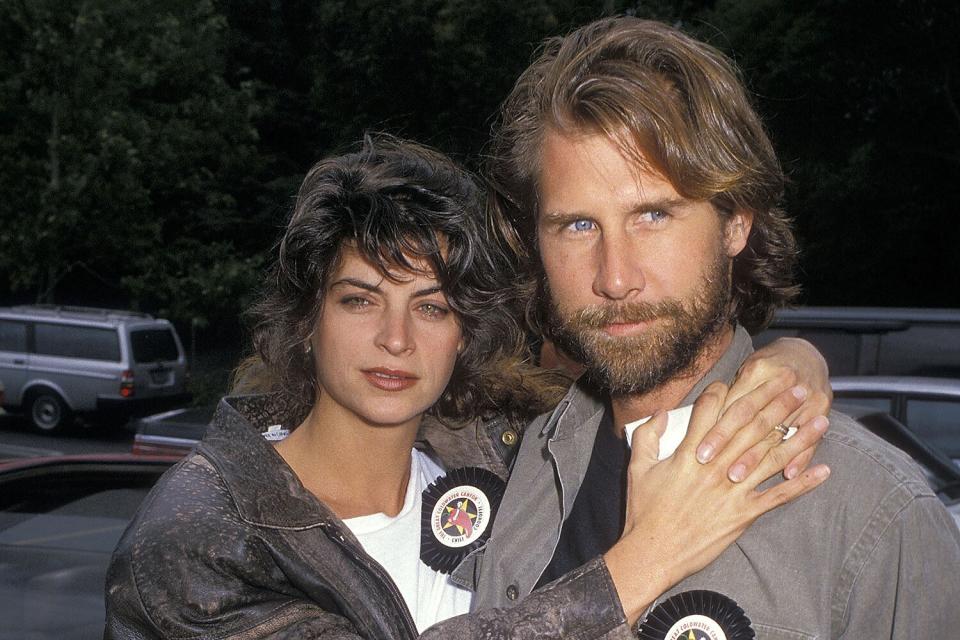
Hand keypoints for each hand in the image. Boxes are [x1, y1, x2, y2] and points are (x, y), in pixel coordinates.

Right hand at [604, 382, 829, 623]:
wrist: (653, 553)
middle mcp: (716, 465)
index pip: (712, 410)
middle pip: (751, 426)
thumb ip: (648, 436)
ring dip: (799, 437)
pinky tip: (823, 471)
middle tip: (797, 384)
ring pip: (772, 457)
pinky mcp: (744, 513)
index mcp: (689, 452)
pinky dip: (803, 483)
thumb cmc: (643, 511)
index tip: (744, 378)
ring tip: (821, 418)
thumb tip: (661, 413)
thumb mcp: (638, 468)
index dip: (728, 390)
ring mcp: (733, 490)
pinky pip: (779, 495)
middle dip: (776, 402)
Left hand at [696, 337, 831, 479]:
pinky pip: (812, 438)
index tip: (701, 451)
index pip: (735, 407)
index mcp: (759, 370)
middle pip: (755, 421)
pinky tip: (787, 475)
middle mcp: (784, 381)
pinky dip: (800, 458)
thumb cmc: (765, 366)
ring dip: (760, 458)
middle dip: (735, 448)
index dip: (718, 431)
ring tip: (740, 478)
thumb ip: (726, 396)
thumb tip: (702, 422)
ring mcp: (806, 395)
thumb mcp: (745, 371)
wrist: (805, 353)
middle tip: (717, 471)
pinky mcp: (821, 407)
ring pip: (779, 433)